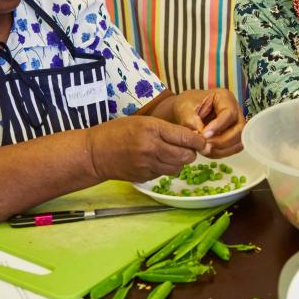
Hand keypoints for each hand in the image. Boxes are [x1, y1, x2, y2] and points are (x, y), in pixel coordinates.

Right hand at [85, 116, 206, 181]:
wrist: (95, 153)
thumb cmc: (118, 132)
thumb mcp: (143, 121)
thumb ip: (166, 128)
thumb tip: (190, 137)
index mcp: (152, 129)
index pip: (185, 137)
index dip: (198, 141)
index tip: (203, 141)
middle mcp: (151, 148)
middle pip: (185, 156)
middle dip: (191, 153)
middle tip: (188, 148)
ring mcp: (147, 164)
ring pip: (177, 167)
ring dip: (179, 162)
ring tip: (171, 154)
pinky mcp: (144, 176)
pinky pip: (164, 173)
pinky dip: (165, 168)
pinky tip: (157, 160)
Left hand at [168, 88, 243, 156]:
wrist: (183, 112)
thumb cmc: (185, 106)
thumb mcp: (184, 110)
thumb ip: (193, 122)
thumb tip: (202, 138)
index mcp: (224, 97)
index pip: (229, 113)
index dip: (219, 126)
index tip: (204, 135)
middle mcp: (234, 110)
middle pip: (239, 129)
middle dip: (223, 141)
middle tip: (205, 146)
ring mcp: (235, 124)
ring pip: (239, 140)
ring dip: (223, 149)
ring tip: (204, 150)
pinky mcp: (232, 136)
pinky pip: (233, 147)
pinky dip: (221, 152)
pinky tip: (207, 151)